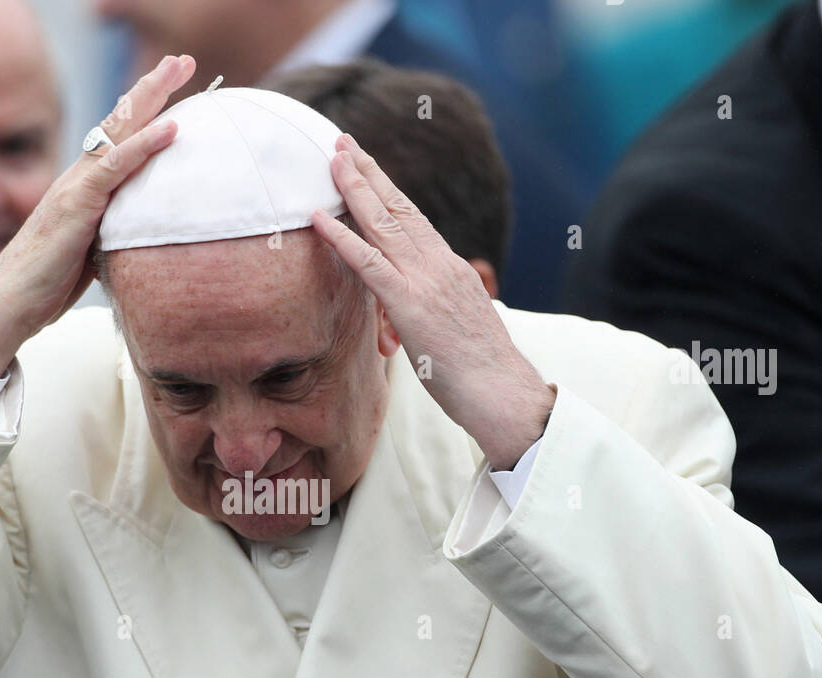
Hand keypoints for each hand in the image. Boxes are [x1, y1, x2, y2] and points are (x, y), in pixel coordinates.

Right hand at [0, 54, 196, 377]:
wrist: (8, 305)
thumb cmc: (46, 286)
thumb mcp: (92, 255)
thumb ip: (114, 237)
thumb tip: (143, 239)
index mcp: (85, 190)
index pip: (120, 141)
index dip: (146, 113)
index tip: (176, 88)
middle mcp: (78, 179)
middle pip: (120, 123)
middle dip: (152, 88)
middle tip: (184, 60)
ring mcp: (75, 189)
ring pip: (118, 132)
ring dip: (150, 99)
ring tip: (179, 69)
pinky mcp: (75, 206)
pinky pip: (114, 168)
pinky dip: (144, 146)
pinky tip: (171, 127)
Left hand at [312, 134, 554, 469]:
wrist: (502, 392)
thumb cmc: (481, 373)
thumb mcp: (457, 329)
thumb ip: (435, 310)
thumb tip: (417, 313)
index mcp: (450, 269)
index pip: (414, 221)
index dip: (388, 192)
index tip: (368, 166)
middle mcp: (438, 264)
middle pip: (397, 208)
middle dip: (368, 173)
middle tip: (342, 142)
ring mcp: (424, 280)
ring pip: (382, 223)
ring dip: (354, 188)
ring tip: (332, 158)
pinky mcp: (409, 304)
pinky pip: (368, 263)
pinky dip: (341, 237)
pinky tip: (319, 217)